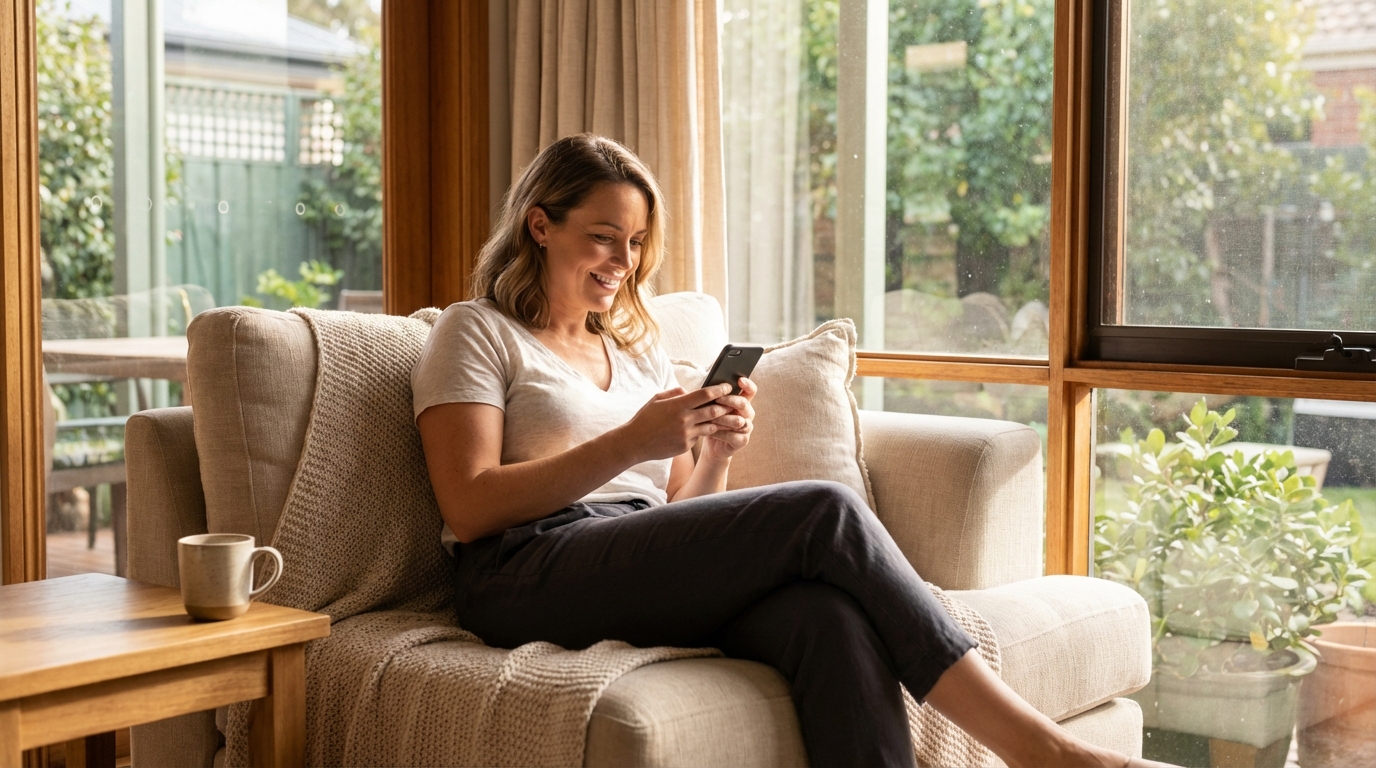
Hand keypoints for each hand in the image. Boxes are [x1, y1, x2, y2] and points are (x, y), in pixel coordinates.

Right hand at [617, 384, 734, 461]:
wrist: (634, 443)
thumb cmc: (644, 418)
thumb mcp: (657, 400)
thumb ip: (675, 394)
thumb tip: (688, 391)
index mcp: (678, 405)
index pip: (705, 395)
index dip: (719, 390)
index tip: (727, 386)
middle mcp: (684, 419)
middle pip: (713, 411)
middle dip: (725, 406)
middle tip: (732, 402)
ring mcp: (686, 434)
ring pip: (710, 426)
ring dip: (717, 421)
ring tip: (725, 416)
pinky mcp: (685, 446)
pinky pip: (698, 437)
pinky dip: (700, 432)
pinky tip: (700, 429)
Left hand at [700, 377, 756, 461]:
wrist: (711, 445)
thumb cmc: (709, 421)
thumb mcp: (706, 407)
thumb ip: (701, 397)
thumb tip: (680, 388)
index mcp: (742, 402)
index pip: (750, 390)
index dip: (748, 384)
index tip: (739, 380)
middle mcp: (747, 414)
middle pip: (744, 404)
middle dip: (730, 400)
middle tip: (717, 399)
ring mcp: (747, 427)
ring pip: (739, 421)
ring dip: (723, 418)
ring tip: (709, 418)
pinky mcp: (742, 440)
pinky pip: (734, 436)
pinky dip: (721, 433)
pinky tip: (710, 431)